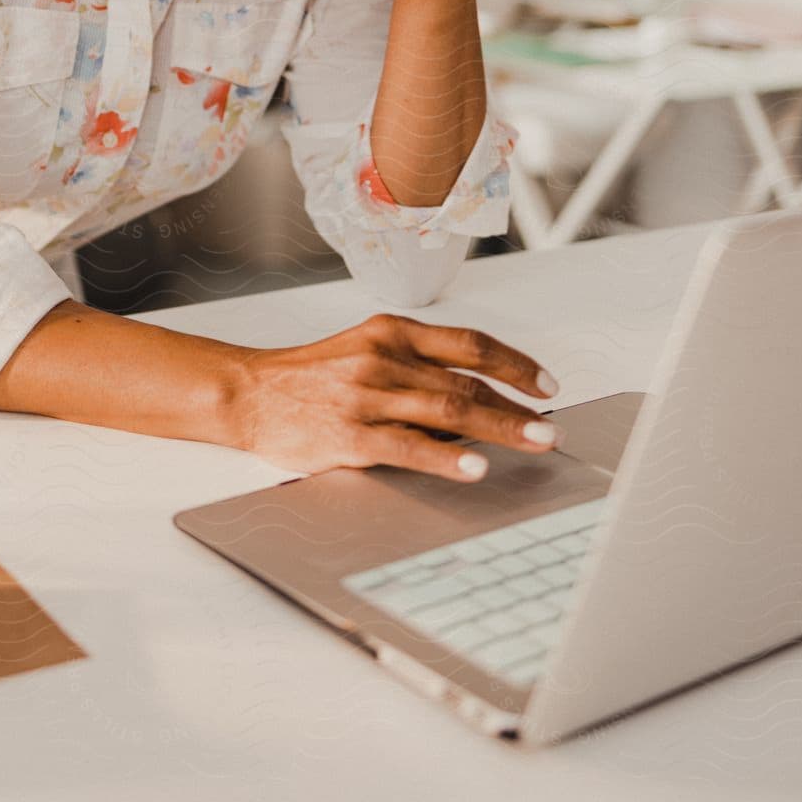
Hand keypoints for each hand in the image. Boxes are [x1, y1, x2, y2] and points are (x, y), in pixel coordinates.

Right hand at [230, 313, 561, 481]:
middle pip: (467, 381)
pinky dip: (447, 460)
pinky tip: (475, 469)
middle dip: (518, 405)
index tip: (545, 384)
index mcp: (392, 332)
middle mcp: (384, 358)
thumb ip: (416, 366)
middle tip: (551, 425)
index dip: (514, 364)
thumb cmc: (311, 376)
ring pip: (448, 411)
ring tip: (537, 442)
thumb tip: (478, 397)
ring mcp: (367, 396)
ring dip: (500, 428)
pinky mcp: (350, 435)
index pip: (469, 344)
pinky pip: (408, 448)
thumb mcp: (365, 349)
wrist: (249, 393)